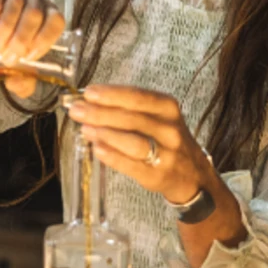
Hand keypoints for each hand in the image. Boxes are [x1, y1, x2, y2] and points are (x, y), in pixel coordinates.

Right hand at [0, 0, 65, 98]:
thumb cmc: (1, 48)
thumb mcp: (14, 69)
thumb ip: (22, 81)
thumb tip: (21, 82)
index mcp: (48, 15)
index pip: (56, 21)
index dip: (44, 39)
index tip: (28, 56)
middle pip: (35, 14)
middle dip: (19, 40)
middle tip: (5, 57)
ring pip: (15, 6)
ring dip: (3, 31)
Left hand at [67, 84, 211, 203]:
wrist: (191, 174)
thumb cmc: (163, 137)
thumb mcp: (155, 116)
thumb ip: (126, 107)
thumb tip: (88, 101)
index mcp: (167, 108)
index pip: (138, 97)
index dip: (112, 94)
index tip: (89, 93)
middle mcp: (170, 129)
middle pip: (132, 119)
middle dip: (100, 113)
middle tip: (76, 110)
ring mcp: (167, 154)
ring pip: (133, 142)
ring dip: (106, 134)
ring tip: (84, 128)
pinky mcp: (158, 175)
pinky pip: (133, 165)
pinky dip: (113, 157)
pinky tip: (97, 149)